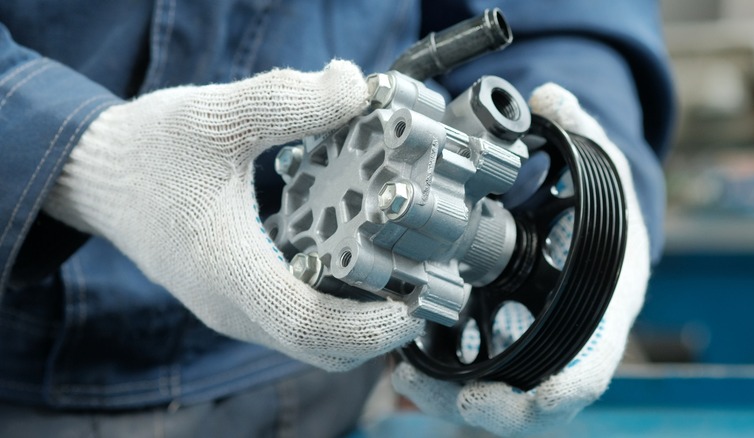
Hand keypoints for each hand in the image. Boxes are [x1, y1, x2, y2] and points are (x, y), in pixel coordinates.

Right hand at [43, 60, 424, 371]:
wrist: (97, 175)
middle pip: (320, 348)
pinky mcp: (237, 297)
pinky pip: (295, 321)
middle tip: (421, 286)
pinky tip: (357, 263)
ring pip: (311, 340)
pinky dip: (335, 308)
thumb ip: (287, 100)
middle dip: (377, 329)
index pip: (308, 326)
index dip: (368, 325)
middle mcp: (232, 304)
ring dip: (359, 320)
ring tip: (400, 273)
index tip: (412, 303)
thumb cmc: (148, 150)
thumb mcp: (216, 114)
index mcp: (227, 270)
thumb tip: (355, 88)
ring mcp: (234, 307)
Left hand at [392, 83, 649, 435]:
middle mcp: (561, 347)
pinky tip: (400, 368)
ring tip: (406, 378)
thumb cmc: (600, 217)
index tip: (533, 396)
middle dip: (494, 409)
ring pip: (489, 400)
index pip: (588, 368)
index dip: (564, 389)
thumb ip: (578, 134)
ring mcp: (527, 356)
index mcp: (598, 316)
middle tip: (457, 401)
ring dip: (447, 399)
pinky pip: (463, 381)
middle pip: (531, 402)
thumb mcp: (599, 171)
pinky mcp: (494, 352)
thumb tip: (550, 98)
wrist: (588, 241)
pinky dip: (433, 382)